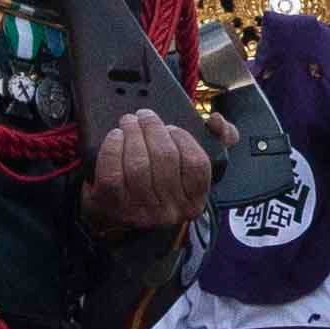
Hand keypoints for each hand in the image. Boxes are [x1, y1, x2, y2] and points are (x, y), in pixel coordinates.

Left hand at [84, 105, 213, 234]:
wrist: (123, 210)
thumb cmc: (160, 180)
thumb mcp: (192, 165)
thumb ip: (217, 139)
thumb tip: (216, 120)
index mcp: (195, 200)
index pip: (196, 163)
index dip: (183, 138)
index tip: (170, 127)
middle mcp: (171, 211)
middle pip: (164, 159)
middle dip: (153, 129)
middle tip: (143, 116)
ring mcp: (141, 212)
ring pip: (138, 165)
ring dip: (132, 135)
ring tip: (128, 122)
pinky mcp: (113, 207)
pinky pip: (112, 175)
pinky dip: (112, 150)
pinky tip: (115, 136)